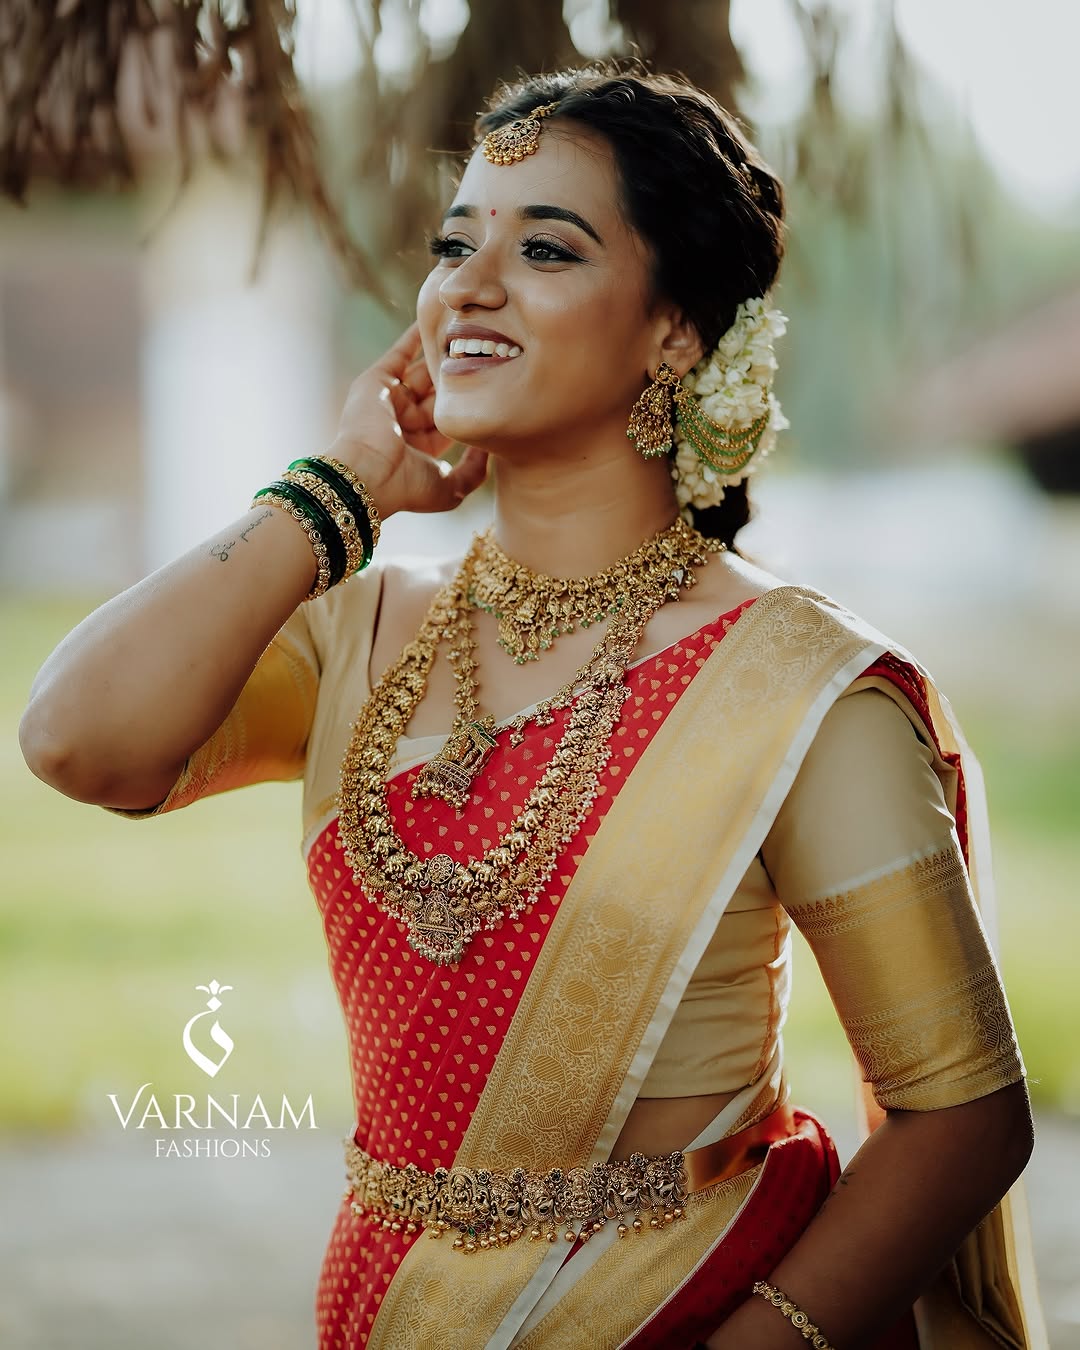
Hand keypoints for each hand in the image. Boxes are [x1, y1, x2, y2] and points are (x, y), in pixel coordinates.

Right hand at [327, 321, 487, 517]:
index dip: (470, 406)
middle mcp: (405, 421)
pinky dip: (414, 336)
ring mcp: (390, 399)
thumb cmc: (408, 487)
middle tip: (490, 352)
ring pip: (422, 372)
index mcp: (420, 446)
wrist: (367, 475)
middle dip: (459, 376)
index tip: (498, 389)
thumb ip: (475, 471)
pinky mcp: (376, 381)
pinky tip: (434, 318)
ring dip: (442, 354)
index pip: (450, 420)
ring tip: (470, 330)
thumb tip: (491, 448)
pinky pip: (400, 353)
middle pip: (438, 393)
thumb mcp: (452, 489)